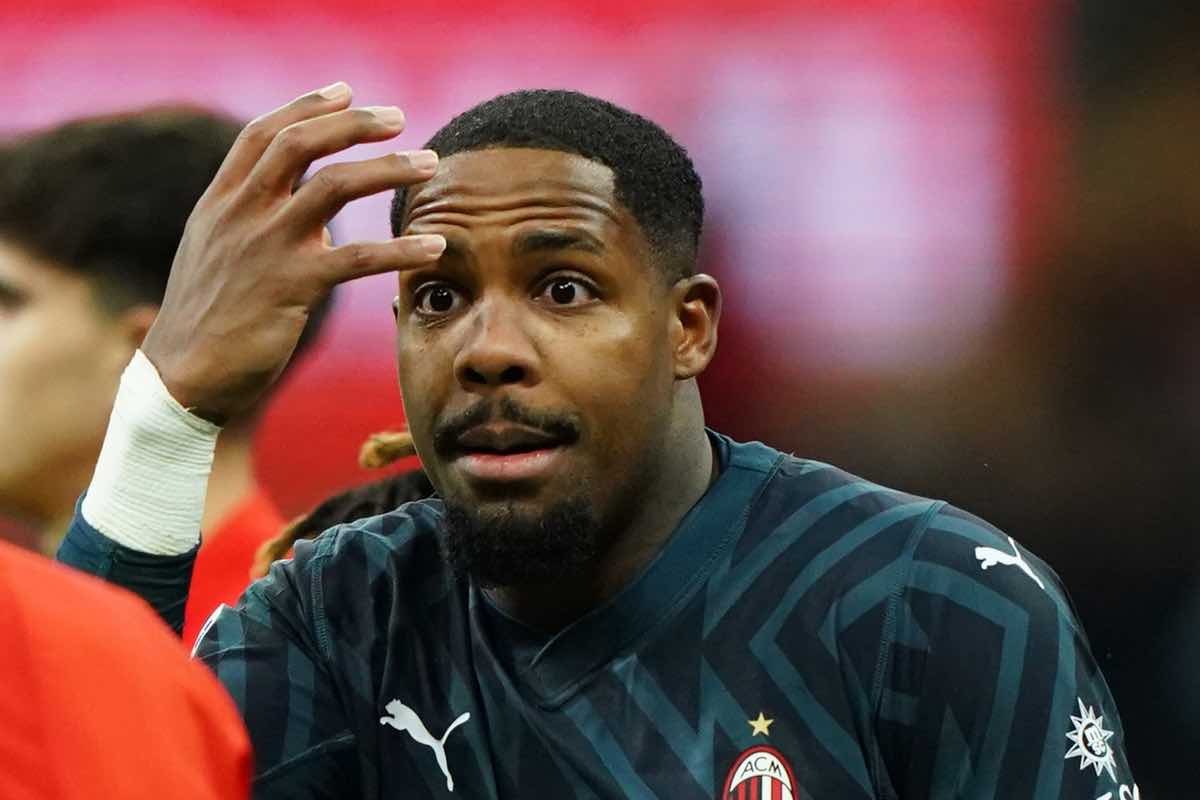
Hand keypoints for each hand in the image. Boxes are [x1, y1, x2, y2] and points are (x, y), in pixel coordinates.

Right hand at [140, 82, 444, 422]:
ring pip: (334, 186)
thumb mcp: (213, 256)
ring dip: (388, 168)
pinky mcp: (292, 287)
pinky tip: (435, 246)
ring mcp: (265, 248)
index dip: (306, 106)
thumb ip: (249, 222)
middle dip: (353, 123)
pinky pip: (358, 259)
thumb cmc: (205, 322)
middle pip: (300, 145)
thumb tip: (302, 213)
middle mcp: (240, 214)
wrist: (180, 380)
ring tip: (429, 163)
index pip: (263, 134)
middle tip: (398, 117)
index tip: (344, 91)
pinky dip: (401, 249)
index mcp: (219, 203)